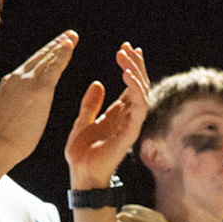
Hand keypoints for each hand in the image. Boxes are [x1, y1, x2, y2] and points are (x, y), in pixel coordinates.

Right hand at [0, 31, 78, 166]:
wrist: (1, 144)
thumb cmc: (4, 138)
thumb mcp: (8, 111)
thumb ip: (16, 101)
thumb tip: (21, 104)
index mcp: (10, 82)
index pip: (30, 63)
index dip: (44, 53)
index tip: (55, 45)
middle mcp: (18, 76)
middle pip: (39, 56)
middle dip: (54, 44)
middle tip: (68, 35)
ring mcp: (27, 81)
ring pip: (47, 58)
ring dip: (61, 45)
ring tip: (72, 36)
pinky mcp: (39, 89)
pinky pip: (54, 67)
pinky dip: (63, 54)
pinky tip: (70, 44)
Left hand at [65, 43, 149, 189]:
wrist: (80, 174)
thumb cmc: (82, 152)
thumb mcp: (82, 121)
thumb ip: (91, 104)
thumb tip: (98, 83)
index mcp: (118, 113)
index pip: (130, 85)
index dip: (130, 66)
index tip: (125, 47)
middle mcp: (128, 118)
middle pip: (139, 86)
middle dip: (135, 65)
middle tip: (127, 47)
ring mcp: (131, 125)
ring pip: (142, 94)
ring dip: (136, 73)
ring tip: (125, 57)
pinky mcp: (130, 134)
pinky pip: (139, 109)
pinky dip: (135, 91)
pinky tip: (127, 75)